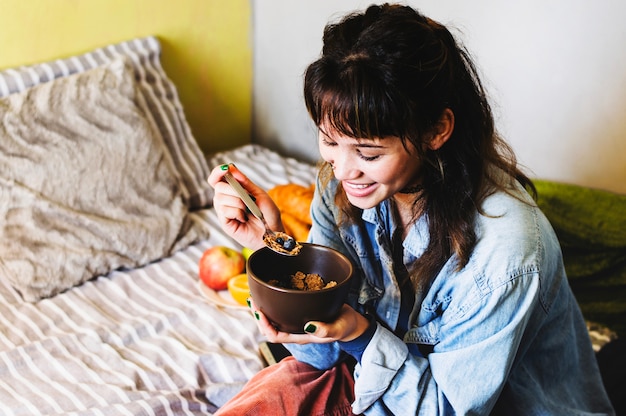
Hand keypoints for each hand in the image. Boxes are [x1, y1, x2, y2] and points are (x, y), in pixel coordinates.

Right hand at [207, 164, 283, 249]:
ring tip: (247, 210)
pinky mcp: (224, 222)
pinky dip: (237, 212)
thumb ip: (245, 182)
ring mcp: (224, 211)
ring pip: (220, 198)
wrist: (273, 234)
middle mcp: (226, 199)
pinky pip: (224, 210)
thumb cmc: (268, 215)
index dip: (217, 172)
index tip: (225, 169)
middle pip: (218, 186)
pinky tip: (243, 219)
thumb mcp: (259, 194)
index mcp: (234, 190)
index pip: (217, 178)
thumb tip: (231, 168)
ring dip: (238, 202)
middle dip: (233, 189)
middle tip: (246, 198)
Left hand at [249, 300, 370, 343]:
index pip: (275, 335)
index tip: (259, 312)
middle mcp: (295, 329)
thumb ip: (325, 330)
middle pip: (270, 327)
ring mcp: (297, 321)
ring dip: (264, 309)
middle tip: (252, 300)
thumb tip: (308, 326)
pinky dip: (274, 301)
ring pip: (274, 318)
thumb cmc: (345, 327)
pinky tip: (272, 290)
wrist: (351, 322)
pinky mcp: (301, 311)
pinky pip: (283, 309)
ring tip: (256, 295)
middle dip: (259, 316)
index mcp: (300, 336)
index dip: (265, 325)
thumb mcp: (337, 329)